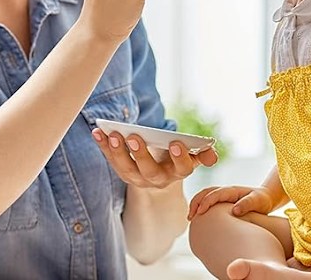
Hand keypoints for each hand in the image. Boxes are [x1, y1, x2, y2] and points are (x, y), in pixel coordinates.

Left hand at [91, 129, 216, 189]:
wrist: (159, 171)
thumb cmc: (175, 156)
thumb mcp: (190, 155)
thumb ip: (200, 153)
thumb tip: (212, 155)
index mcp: (177, 172)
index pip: (182, 168)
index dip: (180, 157)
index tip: (176, 142)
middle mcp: (157, 179)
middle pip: (148, 171)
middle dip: (141, 154)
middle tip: (134, 136)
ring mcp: (137, 178)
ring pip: (126, 169)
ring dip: (117, 151)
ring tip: (112, 134)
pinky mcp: (122, 171)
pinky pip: (111, 160)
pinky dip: (103, 146)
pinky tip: (97, 131)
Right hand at [187, 185, 274, 220]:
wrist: (266, 199)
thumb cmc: (262, 201)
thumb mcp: (258, 201)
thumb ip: (247, 204)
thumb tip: (234, 211)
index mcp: (232, 190)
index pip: (215, 193)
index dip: (206, 202)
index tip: (199, 213)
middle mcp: (225, 191)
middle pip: (206, 192)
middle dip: (196, 202)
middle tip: (190, 216)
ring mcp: (223, 196)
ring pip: (205, 196)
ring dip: (196, 204)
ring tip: (191, 218)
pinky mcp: (223, 202)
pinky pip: (209, 202)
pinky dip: (201, 208)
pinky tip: (199, 219)